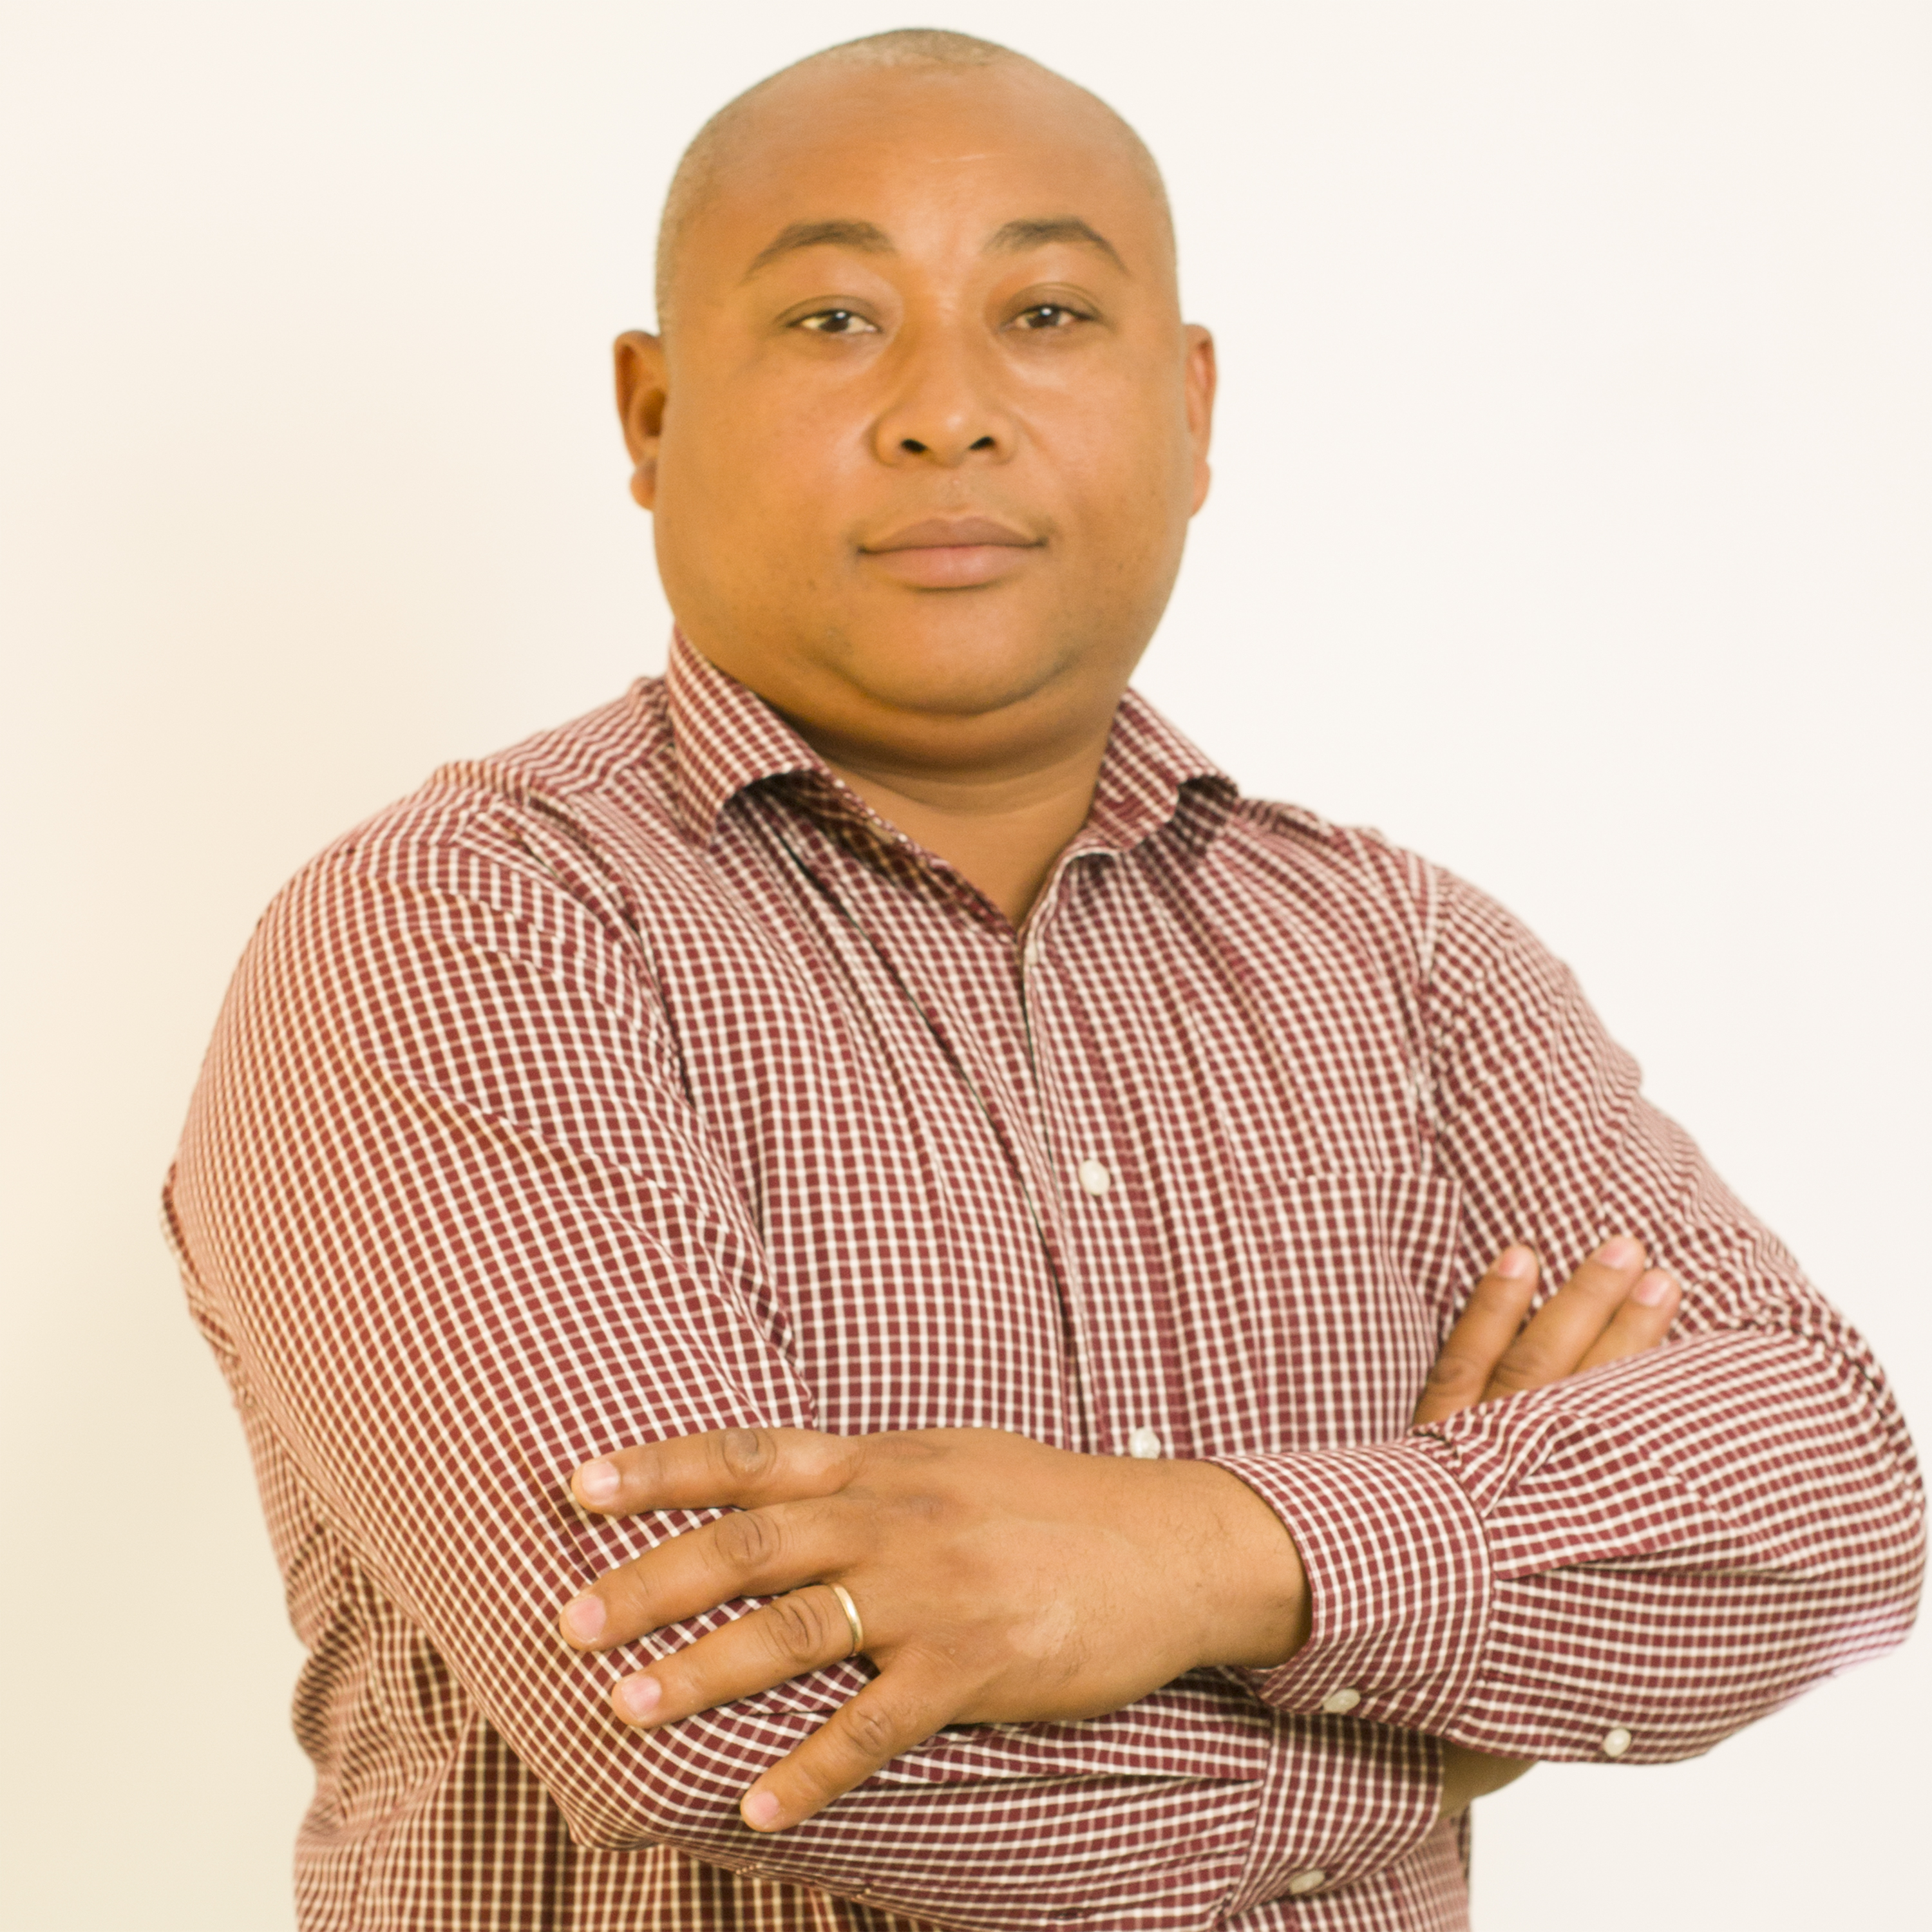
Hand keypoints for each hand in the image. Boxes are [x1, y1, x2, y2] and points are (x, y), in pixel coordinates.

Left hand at [558, 1234, 1679, 1833]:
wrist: (1175, 1540)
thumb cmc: (1053, 1502)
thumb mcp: (954, 1459)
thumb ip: (867, 1473)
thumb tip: (776, 1482)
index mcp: (887, 1460)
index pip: (751, 1454)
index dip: (659, 1467)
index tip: (575, 1485)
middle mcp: (900, 1514)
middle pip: (754, 1541)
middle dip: (653, 1579)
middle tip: (568, 1621)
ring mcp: (939, 1587)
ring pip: (799, 1627)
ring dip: (706, 1669)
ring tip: (629, 1707)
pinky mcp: (980, 1662)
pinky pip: (880, 1722)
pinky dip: (816, 1764)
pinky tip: (762, 1805)